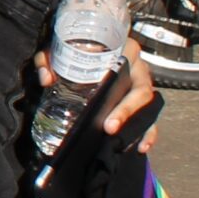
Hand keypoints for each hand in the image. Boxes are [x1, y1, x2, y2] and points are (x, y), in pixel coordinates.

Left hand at [35, 35, 159, 154]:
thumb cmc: (77, 51)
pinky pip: (151, 120)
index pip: (131, 57)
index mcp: (124, 50)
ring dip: (136, 125)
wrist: (91, 54)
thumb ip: (48, 60)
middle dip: (126, 110)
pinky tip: (141, 147)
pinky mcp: (143, 103)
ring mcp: (143, 87)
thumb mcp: (61, 50)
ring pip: (148, 107)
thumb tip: (46, 79)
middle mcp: (139, 69)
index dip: (123, 72)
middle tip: (108, 126)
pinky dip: (148, 134)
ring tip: (118, 139)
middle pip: (141, 90)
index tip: (109, 88)